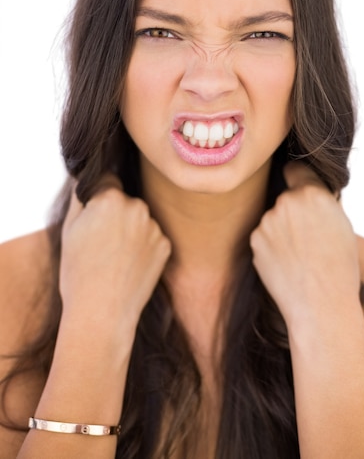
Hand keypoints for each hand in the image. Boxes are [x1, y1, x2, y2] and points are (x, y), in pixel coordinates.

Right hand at [61, 175, 170, 339]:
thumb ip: (82, 196)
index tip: (92, 217)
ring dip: (130, 230)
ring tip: (114, 258)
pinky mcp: (166, 245)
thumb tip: (89, 177)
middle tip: (100, 242)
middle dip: (115, 213)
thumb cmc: (79, 272)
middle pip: (125, 200)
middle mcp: (137, 206)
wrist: (102, 314)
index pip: (106, 181)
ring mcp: (154, 226)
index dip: (97, 199)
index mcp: (111, 197)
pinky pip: (152, 237)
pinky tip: (129, 266)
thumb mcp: (70, 228)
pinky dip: (143, 247)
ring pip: (139, 219)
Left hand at [250, 162, 359, 325]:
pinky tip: (287, 264)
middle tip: (308, 236)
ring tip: (300, 255)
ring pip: (274, 219)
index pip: (296, 168)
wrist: (321, 305)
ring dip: (282, 230)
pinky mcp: (254, 240)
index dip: (298, 176)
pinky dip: (272, 246)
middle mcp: (286, 202)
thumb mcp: (341, 224)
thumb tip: (307, 192)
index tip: (297, 182)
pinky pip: (264, 237)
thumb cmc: (340, 268)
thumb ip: (321, 202)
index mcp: (312, 193)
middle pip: (285, 197)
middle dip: (293, 211)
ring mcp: (267, 221)